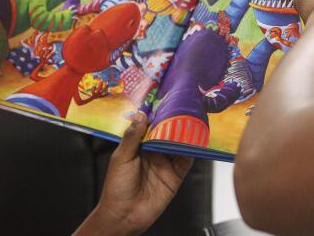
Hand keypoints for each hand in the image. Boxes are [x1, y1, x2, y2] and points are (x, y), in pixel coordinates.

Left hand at [74, 111, 192, 235]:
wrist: (124, 216)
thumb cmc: (116, 187)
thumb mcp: (121, 158)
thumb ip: (132, 137)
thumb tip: (141, 114)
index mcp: (138, 144)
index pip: (150, 124)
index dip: (157, 113)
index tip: (164, 98)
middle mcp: (153, 151)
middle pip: (167, 131)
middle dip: (174, 119)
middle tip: (184, 103)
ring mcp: (165, 162)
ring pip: (178, 143)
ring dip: (185, 132)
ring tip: (193, 117)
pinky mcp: (175, 175)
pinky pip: (186, 160)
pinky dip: (193, 150)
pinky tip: (197, 140)